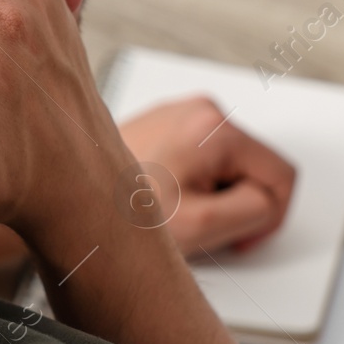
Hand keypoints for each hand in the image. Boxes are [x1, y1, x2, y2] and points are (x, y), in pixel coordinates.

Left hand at [117, 97, 295, 254]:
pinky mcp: (160, 124)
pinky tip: (161, 198)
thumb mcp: (202, 226)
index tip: (238, 234)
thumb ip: (255, 210)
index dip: (268, 216)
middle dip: (236, 202)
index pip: (281, 175)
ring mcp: (177, 114)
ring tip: (173, 211)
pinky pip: (199, 157)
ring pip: (226, 165)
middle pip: (253, 167)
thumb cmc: (115, 214)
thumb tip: (269, 200)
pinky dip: (190, 182)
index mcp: (214, 126)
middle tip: (197, 225)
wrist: (62, 200)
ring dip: (212, 194)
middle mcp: (198, 109)